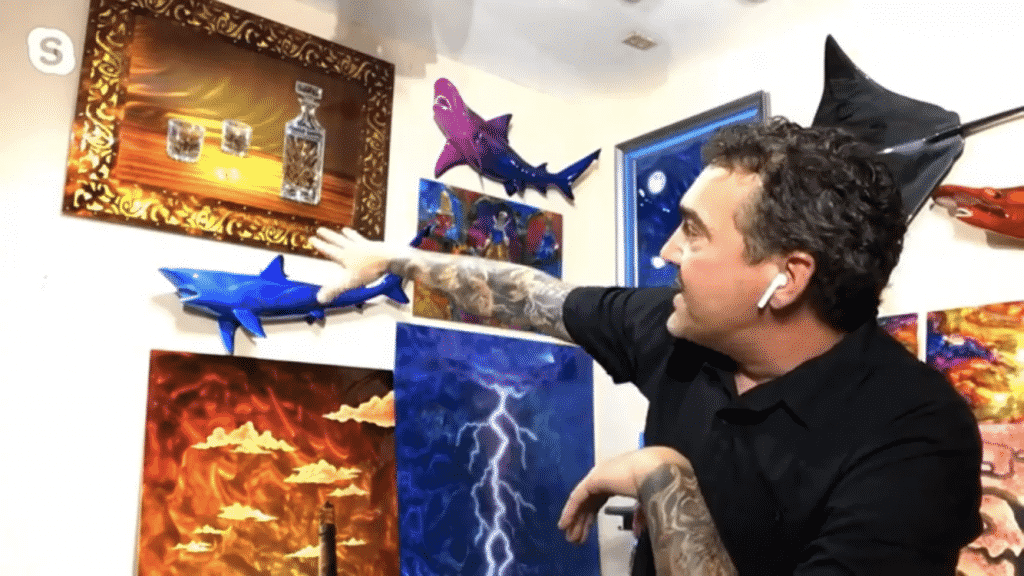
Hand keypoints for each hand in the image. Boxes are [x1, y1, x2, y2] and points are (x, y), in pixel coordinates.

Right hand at [309, 227, 404, 302]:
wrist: (389, 258)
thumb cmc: (370, 269)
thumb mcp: (349, 282)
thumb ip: (334, 289)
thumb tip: (319, 298)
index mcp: (344, 256)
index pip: (329, 250)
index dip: (320, 245)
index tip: (312, 239)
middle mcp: (352, 248)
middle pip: (338, 240)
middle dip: (328, 236)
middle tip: (320, 230)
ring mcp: (364, 245)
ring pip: (352, 238)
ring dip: (346, 234)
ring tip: (343, 230)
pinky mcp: (374, 245)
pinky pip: (365, 240)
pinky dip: (362, 238)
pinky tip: (365, 239)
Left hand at [558, 446, 688, 543]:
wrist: (657, 471)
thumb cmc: (658, 483)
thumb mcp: (647, 503)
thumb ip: (640, 516)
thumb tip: (638, 531)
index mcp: (618, 479)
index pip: (598, 500)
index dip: (591, 517)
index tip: (586, 533)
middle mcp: (606, 476)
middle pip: (589, 502)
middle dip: (583, 521)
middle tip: (576, 538)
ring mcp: (599, 476)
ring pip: (581, 501)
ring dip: (575, 519)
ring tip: (570, 536)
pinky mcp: (594, 479)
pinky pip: (578, 497)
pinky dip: (571, 511)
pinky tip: (565, 523)